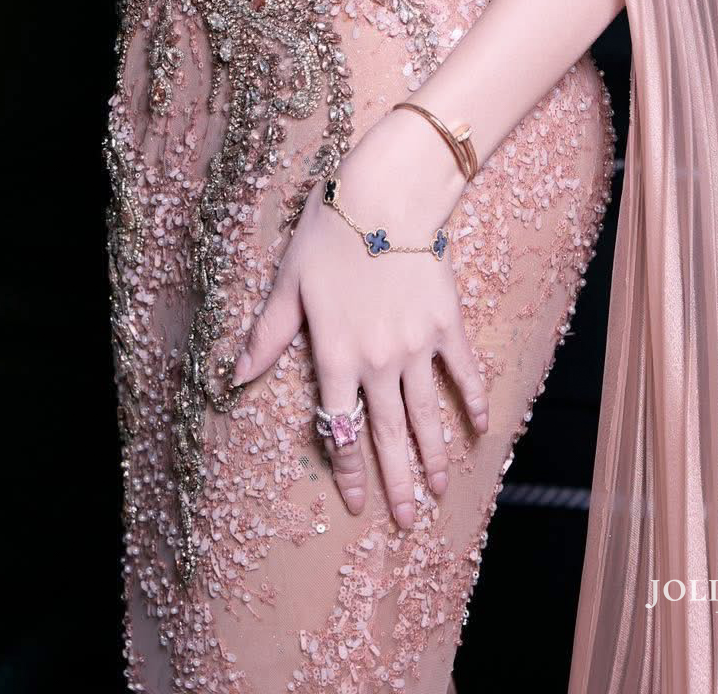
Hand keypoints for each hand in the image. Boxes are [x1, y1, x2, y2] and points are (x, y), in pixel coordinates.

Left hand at [232, 109, 490, 526]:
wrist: (388, 195)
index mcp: (336, 356)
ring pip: (426, 414)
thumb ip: (268, 334)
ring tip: (439, 492)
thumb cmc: (330, 232)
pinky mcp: (446, 323)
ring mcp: (417, 346)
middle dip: (397, 482)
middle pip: (387, 434)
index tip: (357, 503)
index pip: (339, 427)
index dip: (347, 469)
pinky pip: (463, 372)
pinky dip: (473, 401)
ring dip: (434, 457)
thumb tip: (236, 377)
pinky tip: (480, 429)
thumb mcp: (288, 282)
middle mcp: (378, 362)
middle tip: (406, 521)